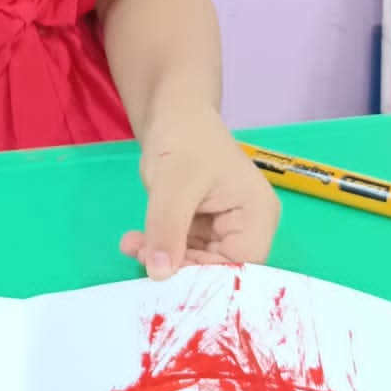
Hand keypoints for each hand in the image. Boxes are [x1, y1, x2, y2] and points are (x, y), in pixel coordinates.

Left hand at [120, 104, 279, 278]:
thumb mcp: (174, 183)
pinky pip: (182, 249)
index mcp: (257, 215)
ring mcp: (224, 228)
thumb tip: (159, 274)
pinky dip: (158, 248)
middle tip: (142, 258)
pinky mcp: (202, 227)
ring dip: (163, 259)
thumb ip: (168, 228)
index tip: (169, 276)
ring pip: (196, 261)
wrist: (172, 113)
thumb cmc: (184, 138)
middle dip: (179, 268)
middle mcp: (247, 226)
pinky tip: (133, 241)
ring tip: (133, 246)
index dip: (208, 276)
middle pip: (219, 268)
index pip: (242, 266)